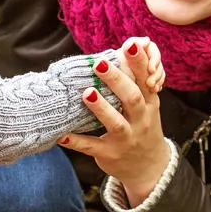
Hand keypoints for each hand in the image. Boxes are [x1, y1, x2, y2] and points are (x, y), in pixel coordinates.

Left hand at [59, 38, 172, 206]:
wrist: (149, 167)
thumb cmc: (142, 126)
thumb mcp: (147, 105)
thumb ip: (138, 80)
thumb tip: (133, 44)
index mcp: (148, 104)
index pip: (145, 80)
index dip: (139, 63)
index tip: (130, 45)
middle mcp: (140, 121)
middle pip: (131, 98)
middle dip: (116, 80)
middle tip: (100, 63)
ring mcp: (126, 139)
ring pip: (116, 124)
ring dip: (101, 108)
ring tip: (87, 93)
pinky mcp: (110, 155)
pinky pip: (92, 147)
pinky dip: (77, 142)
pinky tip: (62, 135)